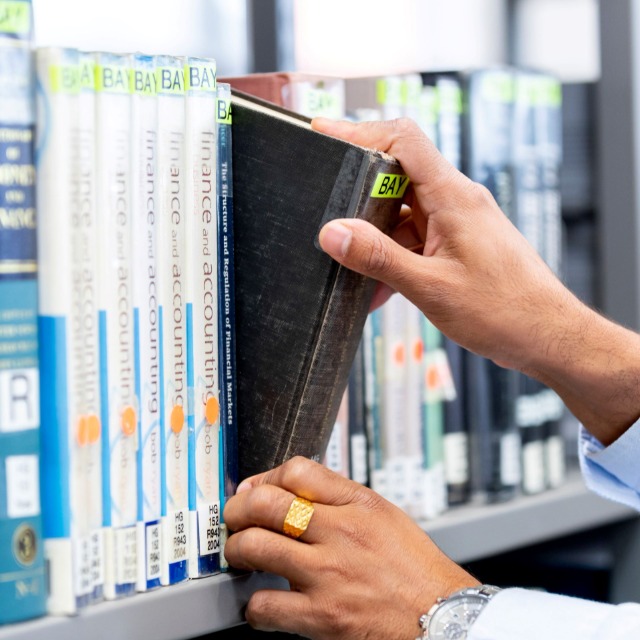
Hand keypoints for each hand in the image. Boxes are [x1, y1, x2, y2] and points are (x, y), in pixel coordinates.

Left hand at [223, 456, 478, 639]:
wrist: (441, 617)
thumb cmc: (414, 567)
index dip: (265, 477)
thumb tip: (293, 490)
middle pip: (265, 503)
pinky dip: (253, 607)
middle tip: (234, 518)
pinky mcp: (322, 616)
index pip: (296, 470)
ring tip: (240, 555)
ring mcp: (328, 574)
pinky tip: (262, 603)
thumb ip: (340, 497)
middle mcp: (340, 532)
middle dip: (237, 509)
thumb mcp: (384, 514)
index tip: (256, 489)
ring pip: (254, 547)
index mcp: (357, 503)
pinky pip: (264, 606)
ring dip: (236, 550)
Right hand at [313, 117, 639, 444]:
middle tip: (330, 215)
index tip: (324, 134)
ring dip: (377, 241)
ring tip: (357, 274)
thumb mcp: (430, 287)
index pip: (403, 140)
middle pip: (397, 175)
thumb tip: (333, 233)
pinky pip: (416, 239)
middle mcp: (456, 201)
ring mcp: (458, 222)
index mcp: (454, 197)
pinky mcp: (459, 244)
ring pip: (403, 214)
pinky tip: (381, 290)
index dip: (360, 132)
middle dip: (360, 197)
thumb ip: (378, 258)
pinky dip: (395, 259)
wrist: (548, 336)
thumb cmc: (504, 310)